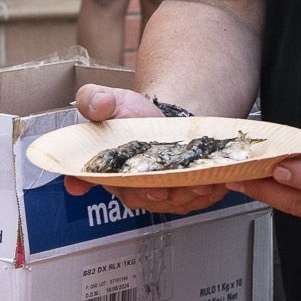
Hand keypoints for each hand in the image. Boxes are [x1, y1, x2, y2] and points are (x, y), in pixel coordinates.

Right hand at [60, 86, 229, 214]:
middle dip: (150, 193)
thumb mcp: (113, 100)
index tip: (95, 183)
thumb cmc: (134, 115)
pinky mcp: (181, 196)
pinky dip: (204, 193)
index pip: (89, 179)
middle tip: (161, 188)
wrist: (165, 120)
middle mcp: (128, 187)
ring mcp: (156, 194)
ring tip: (196, 183)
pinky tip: (212, 183)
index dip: (88, 182)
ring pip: (168, 201)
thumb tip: (95, 105)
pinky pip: (193, 200)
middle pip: (136, 196)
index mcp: (105, 166)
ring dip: (183, 194)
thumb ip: (97, 100)